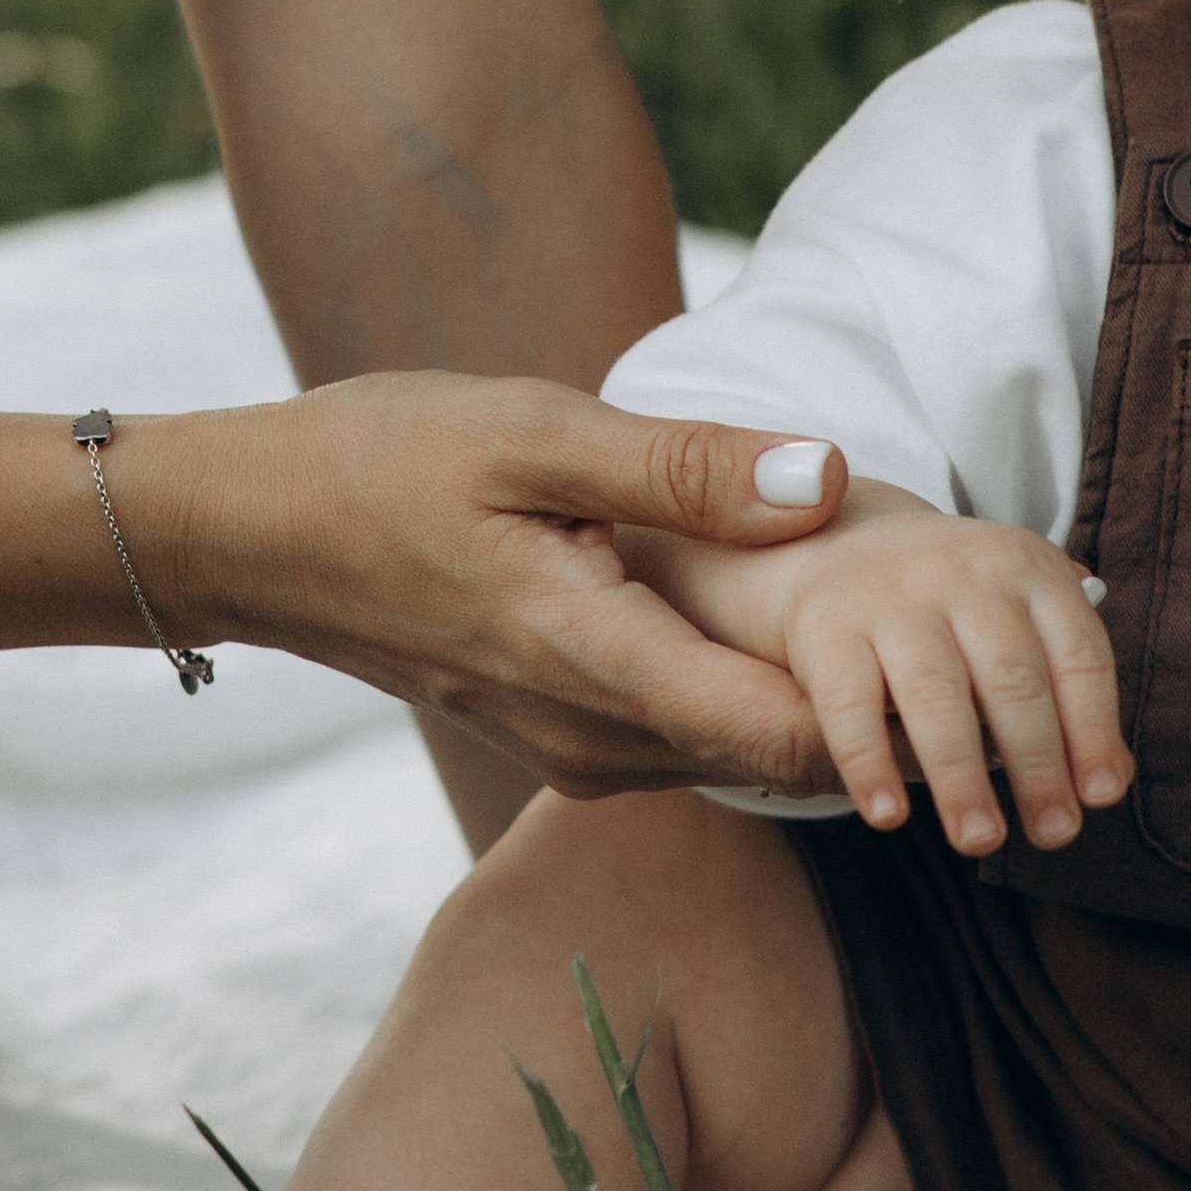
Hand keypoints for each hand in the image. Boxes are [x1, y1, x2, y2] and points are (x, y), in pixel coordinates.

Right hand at [145, 372, 848, 798]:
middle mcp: (593, 741)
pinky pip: (682, 732)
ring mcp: (571, 750)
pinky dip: (736, 682)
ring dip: (802, 685)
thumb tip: (827, 479)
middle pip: (783, 756)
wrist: (256, 531)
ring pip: (734, 750)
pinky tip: (752, 597)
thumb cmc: (385, 460)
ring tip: (855, 584)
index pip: (797, 738)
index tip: (934, 615)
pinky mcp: (556, 734)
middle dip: (863, 690)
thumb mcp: (536, 434)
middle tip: (918, 587)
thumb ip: (684, 467)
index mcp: (598, 665)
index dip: (887, 700)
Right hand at [771, 493, 1129, 856]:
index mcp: (1027, 569)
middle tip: (1054, 834)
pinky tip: (889, 817)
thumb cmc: (956, 605)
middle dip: (1037, 765)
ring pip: (936, 694)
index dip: (1094, 729)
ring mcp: (892, 597)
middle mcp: (964, 574)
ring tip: (981, 840)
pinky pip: (850, 705)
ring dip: (962, 776)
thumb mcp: (1019, 610)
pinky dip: (870, 765)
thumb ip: (1066, 678)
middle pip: (1012, 678)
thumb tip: (1109, 775)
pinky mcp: (826, 625)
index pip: (1078, 653)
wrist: (839, 545)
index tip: (1101, 795)